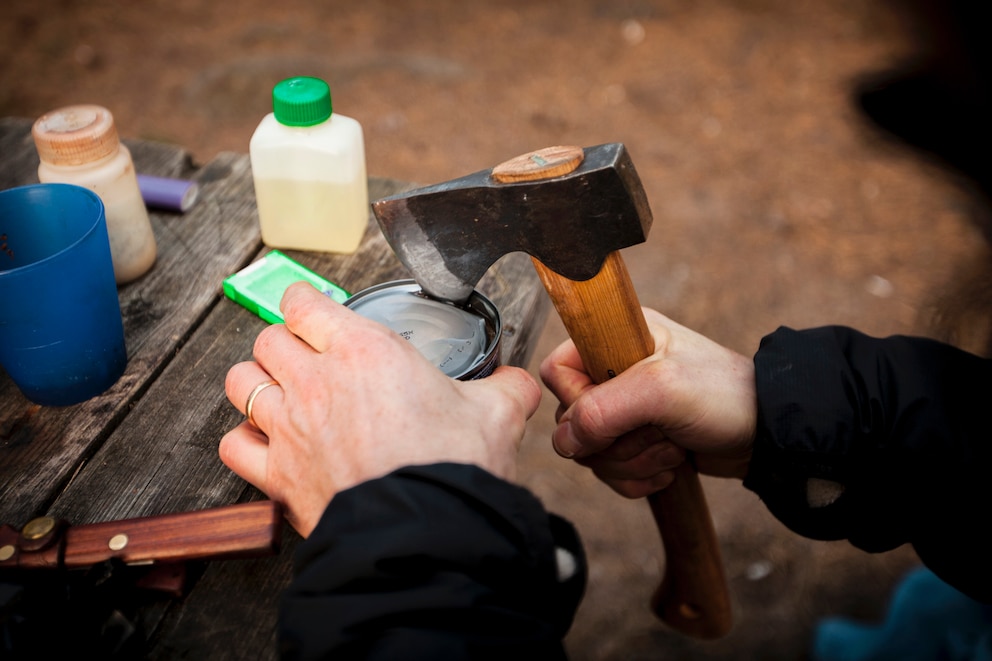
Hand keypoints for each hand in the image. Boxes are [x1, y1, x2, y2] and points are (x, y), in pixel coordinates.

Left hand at [220, 282, 541, 536]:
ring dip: (256, 382)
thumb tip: (519, 383)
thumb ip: (506, 388)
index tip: (311, 311)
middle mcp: (316, 381)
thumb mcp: (496, 414)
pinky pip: (234, 445)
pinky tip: (264, 443)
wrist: (426, 532)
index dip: (304, 302)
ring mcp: (290, 428)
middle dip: (284, 342)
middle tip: (305, 356)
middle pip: (268, 338)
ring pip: (240, 382)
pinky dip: (244, 440)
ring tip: (277, 392)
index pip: (304, 303)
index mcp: (364, 350)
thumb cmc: (454, 467)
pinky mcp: (277, 475)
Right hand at [539, 308, 755, 498]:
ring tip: (671, 449)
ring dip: (630, 461)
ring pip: (590, 450)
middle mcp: (614, 370)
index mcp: (615, 339)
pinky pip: (608, 470)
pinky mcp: (636, 440)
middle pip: (571, 419)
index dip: (577, 401)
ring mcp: (626, 408)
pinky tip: (668, 469)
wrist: (769, 435)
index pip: (557, 371)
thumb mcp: (661, 391)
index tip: (619, 411)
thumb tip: (563, 442)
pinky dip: (635, 479)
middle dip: (615, 440)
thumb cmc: (724, 396)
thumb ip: (602, 411)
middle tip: (658, 432)